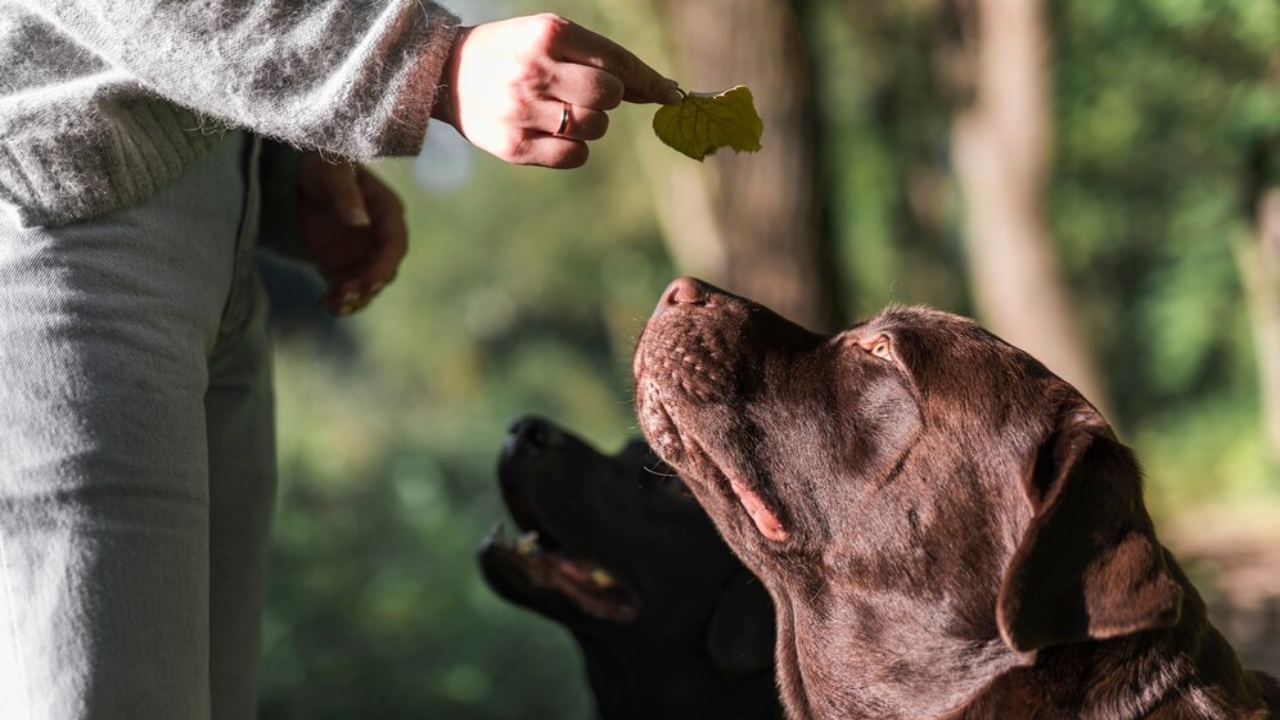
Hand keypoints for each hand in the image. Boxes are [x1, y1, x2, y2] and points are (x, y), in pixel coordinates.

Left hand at [296, 152, 406, 315]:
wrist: (294, 175)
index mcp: (387, 212)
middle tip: (345, 294)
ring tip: (334, 304)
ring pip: (367, 285)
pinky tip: (326, 304)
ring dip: (354, 298)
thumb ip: (346, 194)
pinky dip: (339, 299)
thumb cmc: (321, 165)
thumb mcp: (332, 172)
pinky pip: (346, 287)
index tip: (369, 281)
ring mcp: (360, 254)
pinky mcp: (340, 265)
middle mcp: (379, 237)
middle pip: (383, 270)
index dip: (384, 266)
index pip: (394, 245)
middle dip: (367, 286)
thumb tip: (361, 222)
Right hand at [433, 14, 679, 167]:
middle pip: (610, 96)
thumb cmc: (513, 53)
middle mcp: (535, 69)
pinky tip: (551, 132)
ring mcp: (522, 109)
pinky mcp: (514, 146)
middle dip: (609, 98)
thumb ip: (600, 59)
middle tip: (586, 94)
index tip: (671, 94)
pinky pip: (574, 156)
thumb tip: (661, 90)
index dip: (648, 80)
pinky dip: (574, 148)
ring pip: (595, 128)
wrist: (445, 74)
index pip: (616, 61)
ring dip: (590, 123)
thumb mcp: (550, 38)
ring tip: (561, 111)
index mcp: (548, 34)